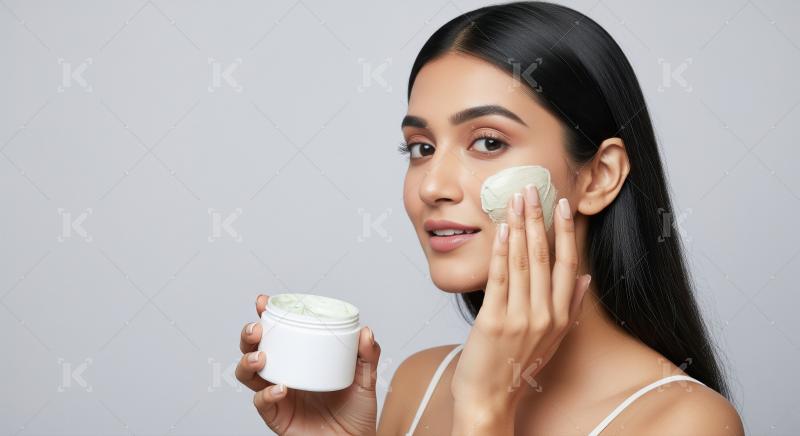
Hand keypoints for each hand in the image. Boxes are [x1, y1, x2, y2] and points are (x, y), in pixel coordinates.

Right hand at [237, 294, 381, 435]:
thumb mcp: (366, 379)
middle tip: (257, 328)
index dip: (266, 316)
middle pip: (252, 350)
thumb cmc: (356, 414)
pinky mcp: (277, 416)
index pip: (277, 334)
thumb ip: (368, 356)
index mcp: (300, 360)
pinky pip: (262, 403)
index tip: (264, 302)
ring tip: (261, 357)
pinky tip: (281, 388)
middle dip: (248, 336)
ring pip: (247, 375)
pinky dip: (267, 393)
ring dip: (247, 362)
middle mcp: (284, 374)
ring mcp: (277, 395)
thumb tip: (366, 331)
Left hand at [450, 185, 591, 431]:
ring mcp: (520, 318)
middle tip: (534, 189)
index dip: (566, 233)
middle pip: (546, 257)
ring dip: (520, 226)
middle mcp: (544, 315)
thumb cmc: (517, 367)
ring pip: (523, 262)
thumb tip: (586, 279)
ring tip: (517, 199)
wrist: (490, 400)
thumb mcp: (552, 340)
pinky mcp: (493, 320)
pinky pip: (500, 278)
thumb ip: (570, 308)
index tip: (563, 206)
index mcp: (560, 317)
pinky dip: (501, 251)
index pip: (568, 265)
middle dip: (539, 219)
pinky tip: (502, 229)